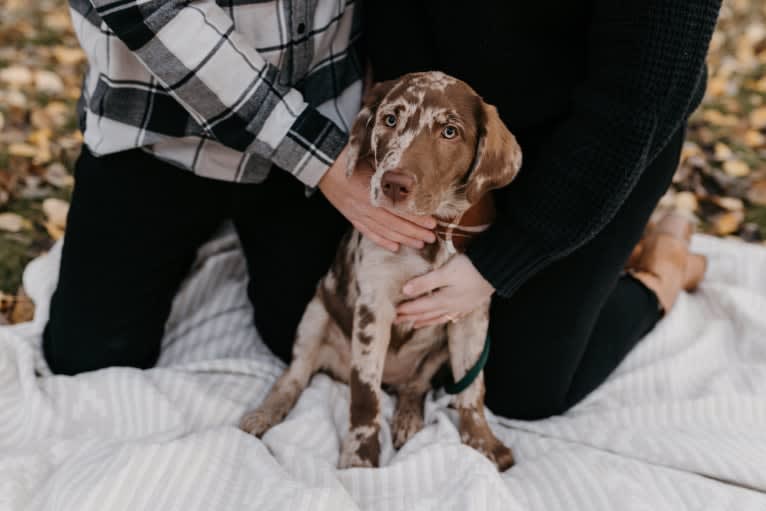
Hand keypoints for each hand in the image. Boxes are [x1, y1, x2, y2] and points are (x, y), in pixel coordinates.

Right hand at [319, 146, 436, 251]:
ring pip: (384, 232)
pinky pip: (368, 233)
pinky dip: (382, 241)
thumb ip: (392, 176)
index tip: (433, 223)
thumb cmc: (351, 158)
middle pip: (395, 225)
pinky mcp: (351, 216)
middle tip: (432, 238)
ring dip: (403, 239)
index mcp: (373, 193)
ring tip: (419, 244)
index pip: (401, 211)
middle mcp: (367, 208)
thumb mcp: (374, 163)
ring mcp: (358, 214)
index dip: (418, 219)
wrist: (324, 163)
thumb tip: (413, 183)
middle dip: (415, 233)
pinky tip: (394, 247)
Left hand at [395, 254, 493, 327]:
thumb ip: (425, 282)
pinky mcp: (471, 303)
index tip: (393, 312)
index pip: (420, 307)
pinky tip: (444, 318)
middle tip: (397, 321)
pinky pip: (453, 316)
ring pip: (440, 317)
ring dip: (426, 321)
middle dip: (411, 317)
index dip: (406, 309)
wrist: (498, 269)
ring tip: (415, 325)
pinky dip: (443, 319)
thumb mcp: (445, 272)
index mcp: (445, 300)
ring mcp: (462, 306)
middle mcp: (453, 307)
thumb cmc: (470, 267)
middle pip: (428, 314)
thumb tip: (405, 291)